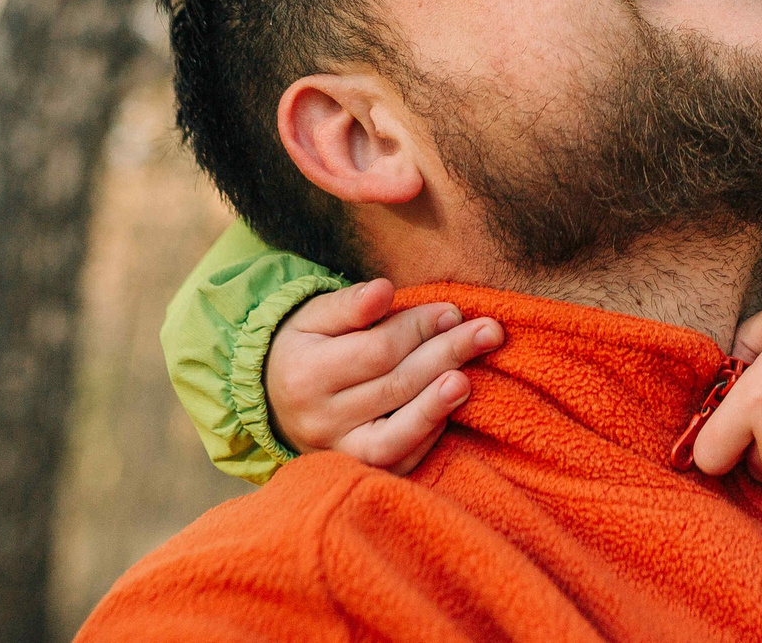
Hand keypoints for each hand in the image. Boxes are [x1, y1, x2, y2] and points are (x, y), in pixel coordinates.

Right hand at [267, 279, 503, 474]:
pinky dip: (425, 437)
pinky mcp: (354, 471)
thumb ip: (349, 304)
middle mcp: (318, 419)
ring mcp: (336, 452)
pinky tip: (450, 409)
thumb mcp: (314, 316)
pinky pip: (396, 462)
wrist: (272, 399)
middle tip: (489, 332)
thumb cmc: (305, 348)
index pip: (377, 351)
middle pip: (394, 387)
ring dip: (436, 406)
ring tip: (468, 379)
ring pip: (394, 436)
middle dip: (446, 355)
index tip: (452, 311)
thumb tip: (385, 290)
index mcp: (306, 373)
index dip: (419, 329)